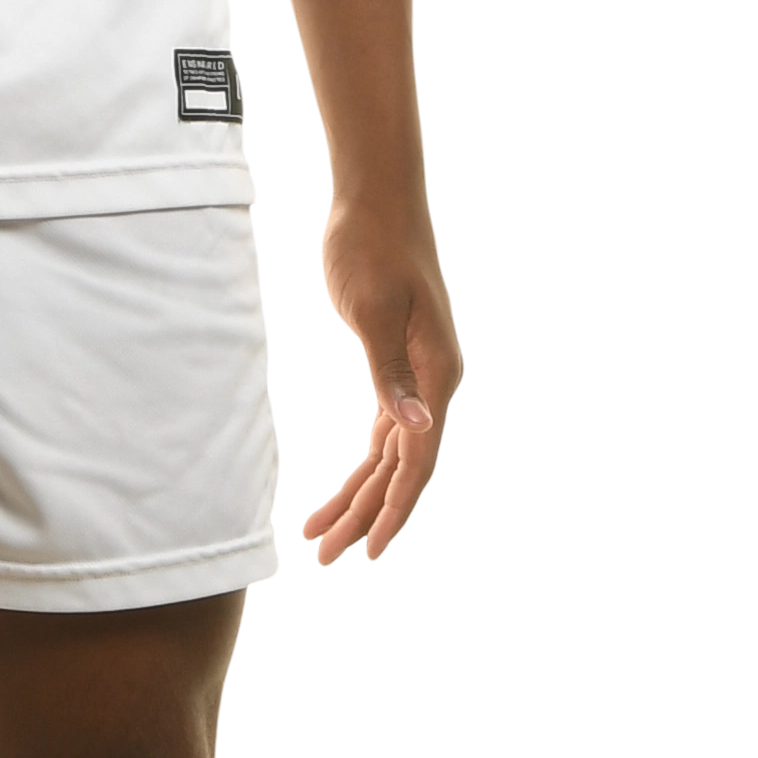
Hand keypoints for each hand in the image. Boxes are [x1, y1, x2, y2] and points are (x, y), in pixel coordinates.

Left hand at [303, 196, 463, 566]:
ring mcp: (422, 376)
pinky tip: (344, 490)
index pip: (418, 462)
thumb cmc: (370, 247)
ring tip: (318, 537)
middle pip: (402, 468)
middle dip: (364, 515)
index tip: (370, 553)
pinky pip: (385, 430)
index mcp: (438, 375)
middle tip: (324, 558)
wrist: (376, 199)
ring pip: (391, 454)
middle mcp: (438, 383)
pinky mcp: (400, 365)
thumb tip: (415, 431)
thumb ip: (389, 374)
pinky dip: (362, 462)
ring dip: (358, 495)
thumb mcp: (371, 311)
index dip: (394, 511)